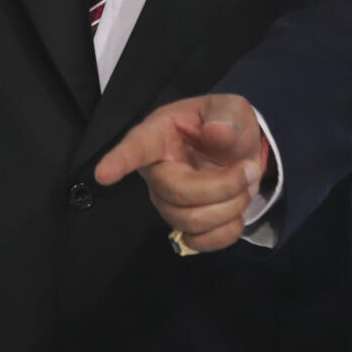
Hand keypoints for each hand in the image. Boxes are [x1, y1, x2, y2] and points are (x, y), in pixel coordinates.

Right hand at [96, 94, 267, 251]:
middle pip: (176, 193)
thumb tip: (217, 133)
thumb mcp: (231, 109)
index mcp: (160, 135)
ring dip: (231, 206)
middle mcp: (156, 171)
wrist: (238, 154)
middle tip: (250, 169)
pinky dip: (227, 232)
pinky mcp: (183, 226)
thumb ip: (226, 116)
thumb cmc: (225, 126)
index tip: (102, 174)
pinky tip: (236, 212)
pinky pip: (199, 243)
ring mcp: (167, 201)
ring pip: (190, 221)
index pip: (136, 148)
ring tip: (246, 184)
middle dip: (222, 186)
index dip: (119, 161)